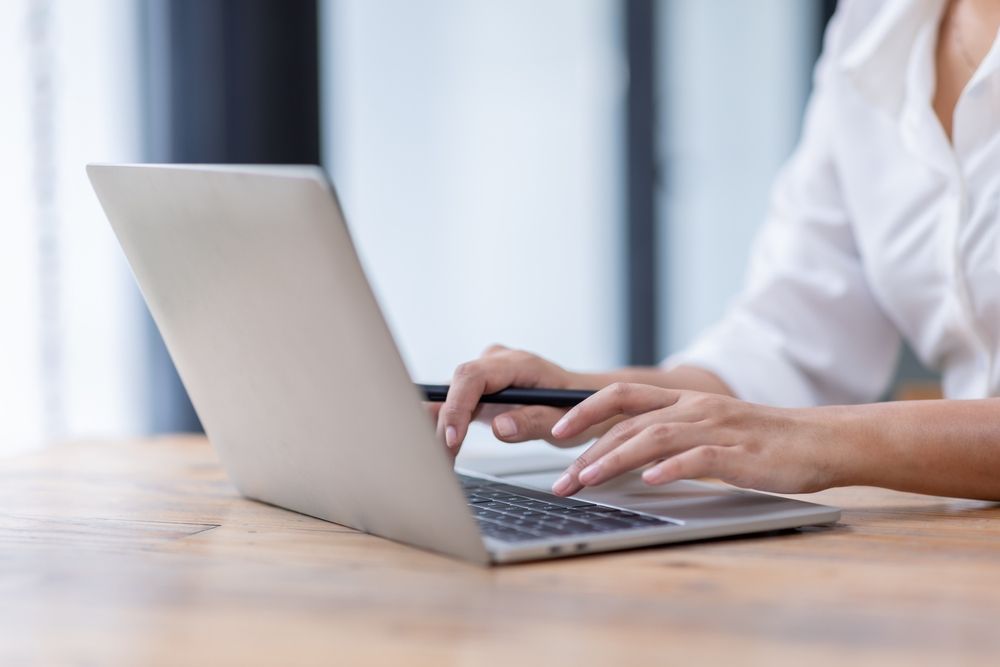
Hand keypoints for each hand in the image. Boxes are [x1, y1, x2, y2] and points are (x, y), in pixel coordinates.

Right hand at [432, 345, 608, 453]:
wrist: (586, 401)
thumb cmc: (580, 408)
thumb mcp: (565, 420)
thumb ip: (534, 422)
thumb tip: (499, 428)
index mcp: (519, 364)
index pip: (473, 376)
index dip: (457, 406)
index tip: (452, 438)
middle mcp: (498, 362)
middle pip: (455, 386)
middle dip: (443, 423)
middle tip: (442, 460)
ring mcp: (487, 374)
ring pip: (449, 395)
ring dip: (440, 427)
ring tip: (441, 461)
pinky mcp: (481, 389)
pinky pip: (454, 403)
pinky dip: (446, 426)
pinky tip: (443, 451)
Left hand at [548, 383, 845, 495]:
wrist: (822, 441)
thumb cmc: (762, 442)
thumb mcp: (709, 429)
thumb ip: (670, 435)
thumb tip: (622, 456)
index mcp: (684, 401)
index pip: (621, 397)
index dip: (584, 410)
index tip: (554, 432)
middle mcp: (695, 408)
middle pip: (630, 422)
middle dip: (589, 450)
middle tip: (563, 479)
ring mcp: (718, 429)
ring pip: (656, 437)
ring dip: (617, 458)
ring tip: (589, 479)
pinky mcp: (741, 455)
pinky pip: (701, 458)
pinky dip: (672, 468)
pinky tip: (651, 480)